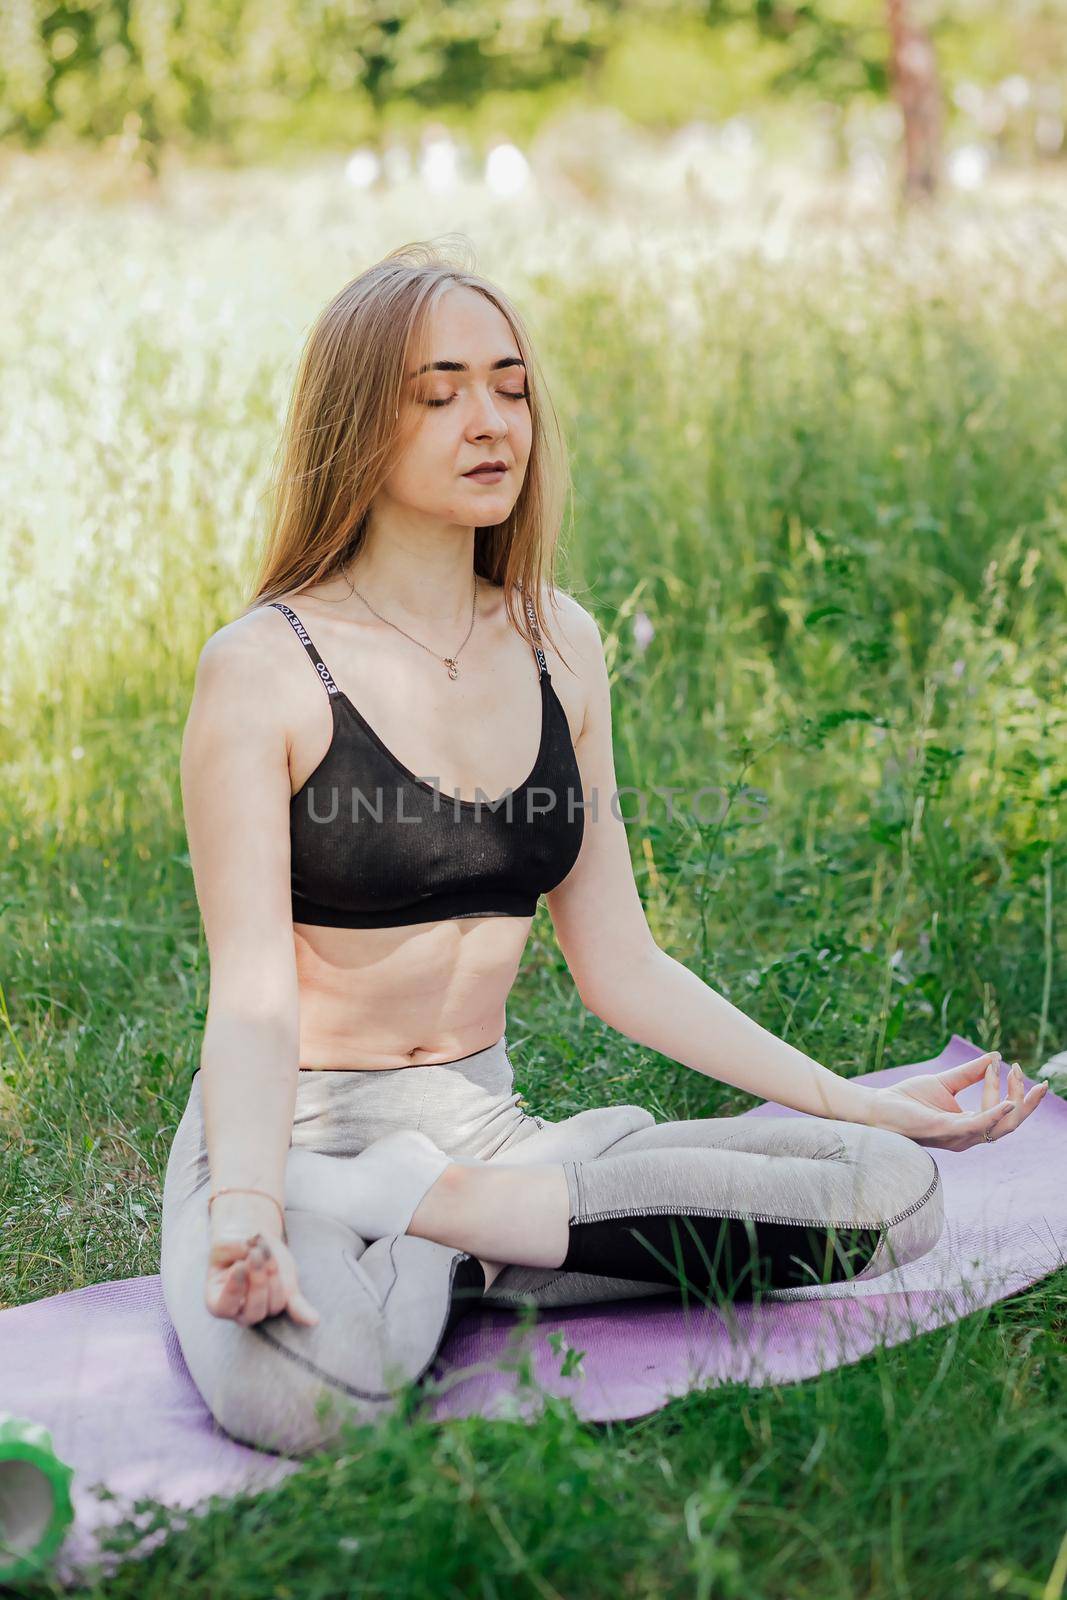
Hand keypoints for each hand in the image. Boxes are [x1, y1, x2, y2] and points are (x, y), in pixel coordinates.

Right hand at [205, 1199, 319, 1328]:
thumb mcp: (225, 1244)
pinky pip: (295, 1308)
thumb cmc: (232, 1246)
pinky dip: (304, 1313)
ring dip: (274, 1276)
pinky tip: (312, 1319)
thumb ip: (233, 1249)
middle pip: (254, 1311)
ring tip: (267, 1251)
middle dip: (258, 1282)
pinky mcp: (286, 1296)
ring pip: (275, 1304)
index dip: (234, 1288)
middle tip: (257, 1254)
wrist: (252, 1241)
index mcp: (218, 1302)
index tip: (240, 1266)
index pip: (225, 1306)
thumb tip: (249, 1255)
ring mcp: (266, 1306)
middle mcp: (241, 1312)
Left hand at [868, 1050, 1049, 1150]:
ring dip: (1013, 1100)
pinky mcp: (946, 1131)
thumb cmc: (908, 1099)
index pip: (1002, 1112)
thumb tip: (994, 1056)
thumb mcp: (945, 1082)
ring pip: (1000, 1126)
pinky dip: (995, 1113)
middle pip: (1010, 1124)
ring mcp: (959, 1137)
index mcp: (968, 1126)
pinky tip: (1009, 1102)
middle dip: (1028, 1104)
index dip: (1010, 1089)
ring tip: (1019, 1077)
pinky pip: (978, 1125)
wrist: (878, 1107)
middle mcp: (968, 1136)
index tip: (1008, 1063)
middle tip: (1040, 1082)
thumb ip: (969, 1073)